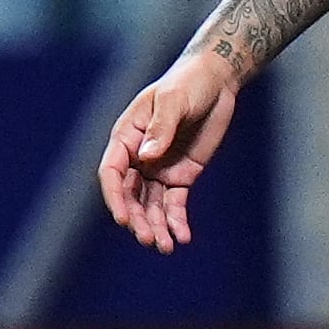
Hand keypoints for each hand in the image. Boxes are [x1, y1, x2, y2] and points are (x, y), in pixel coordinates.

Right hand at [101, 49, 241, 252]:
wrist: (215, 82)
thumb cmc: (188, 84)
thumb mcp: (174, 100)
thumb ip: (160, 127)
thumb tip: (146, 157)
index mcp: (126, 137)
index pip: (112, 173)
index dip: (115, 197)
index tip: (123, 219)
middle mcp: (138, 158)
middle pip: (130, 196)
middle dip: (137, 219)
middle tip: (149, 238)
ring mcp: (158, 169)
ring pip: (150, 205)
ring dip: (155, 226)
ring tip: (166, 247)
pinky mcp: (181, 176)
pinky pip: (174, 204)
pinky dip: (176, 221)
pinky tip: (182, 237)